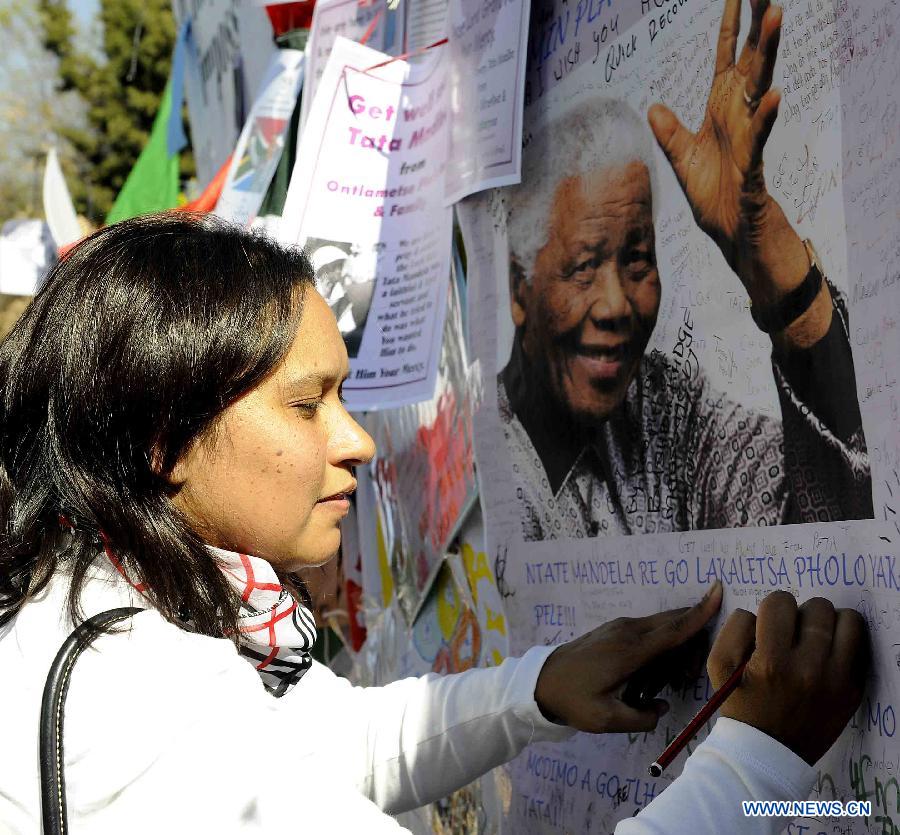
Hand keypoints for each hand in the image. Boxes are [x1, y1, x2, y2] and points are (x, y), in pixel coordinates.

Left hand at [535, 582, 722, 732]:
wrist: (541, 681)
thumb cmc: (573, 700)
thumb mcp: (606, 720)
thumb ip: (641, 718)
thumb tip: (661, 707)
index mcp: (629, 651)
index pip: (673, 629)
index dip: (700, 612)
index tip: (719, 591)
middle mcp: (627, 631)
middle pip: (674, 625)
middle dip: (692, 645)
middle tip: (685, 679)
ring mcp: (619, 626)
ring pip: (661, 627)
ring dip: (673, 650)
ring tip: (659, 685)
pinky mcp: (614, 629)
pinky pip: (648, 631)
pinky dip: (658, 648)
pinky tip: (646, 676)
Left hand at [647, 0, 818, 321]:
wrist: (736, 241)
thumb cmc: (718, 202)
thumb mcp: (684, 165)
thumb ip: (671, 135)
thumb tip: (653, 107)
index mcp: (723, 115)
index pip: (727, 62)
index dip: (729, 28)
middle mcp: (741, 120)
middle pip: (750, 63)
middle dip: (756, 25)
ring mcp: (751, 142)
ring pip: (760, 90)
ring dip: (767, 54)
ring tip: (773, 15)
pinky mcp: (755, 171)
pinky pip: (761, 141)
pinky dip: (766, 119)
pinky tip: (773, 95)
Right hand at [708, 591, 869, 764]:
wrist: (769, 751)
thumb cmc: (741, 703)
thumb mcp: (718, 664)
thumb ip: (734, 627)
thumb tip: (759, 611)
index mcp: (771, 661)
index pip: (780, 602)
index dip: (772, 608)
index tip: (771, 623)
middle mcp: (809, 668)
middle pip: (818, 607)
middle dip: (802, 614)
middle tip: (793, 632)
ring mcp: (837, 680)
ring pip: (848, 620)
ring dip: (829, 623)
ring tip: (816, 637)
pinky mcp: (854, 689)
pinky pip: (861, 644)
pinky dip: (846, 640)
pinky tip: (830, 651)